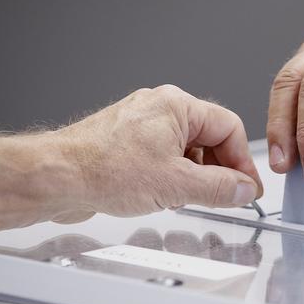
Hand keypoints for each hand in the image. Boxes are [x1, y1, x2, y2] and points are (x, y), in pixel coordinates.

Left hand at [54, 85, 262, 221]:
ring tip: (187, 197)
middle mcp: (160, 108)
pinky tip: (165, 194)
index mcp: (177, 105)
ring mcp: (143, 123)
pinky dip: (173, 175)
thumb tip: (244, 188)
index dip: (242, 161)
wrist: (56, 177)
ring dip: (195, 175)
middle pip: (210, 137)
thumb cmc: (102, 169)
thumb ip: (218, 187)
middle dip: (218, 169)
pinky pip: (165, 155)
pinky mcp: (129, 141)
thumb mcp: (175, 184)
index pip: (229, 127)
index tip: (247, 187)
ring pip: (187, 148)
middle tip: (224, 196)